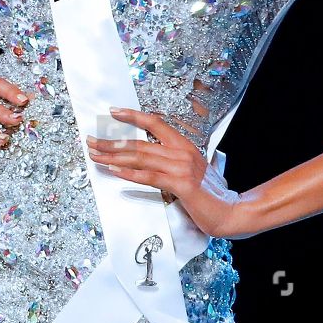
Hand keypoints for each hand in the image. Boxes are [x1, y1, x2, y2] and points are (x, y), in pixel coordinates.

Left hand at [85, 106, 244, 238]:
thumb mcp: (192, 172)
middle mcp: (182, 152)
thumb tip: (150, 161)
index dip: (133, 116)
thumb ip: (173, 164)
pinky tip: (115, 170)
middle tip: (92, 141)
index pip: (155, 123)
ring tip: (96, 155)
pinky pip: (150, 176)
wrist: (230, 211)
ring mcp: (182, 167)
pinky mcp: (181, 184)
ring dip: (114, 156)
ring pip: (141, 157)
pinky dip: (130, 173)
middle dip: (112, 142)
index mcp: (184, 146)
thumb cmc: (210, 195)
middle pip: (140, 143)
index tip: (114, 112)